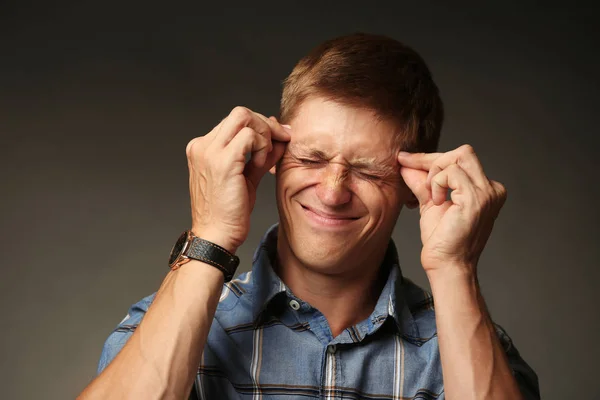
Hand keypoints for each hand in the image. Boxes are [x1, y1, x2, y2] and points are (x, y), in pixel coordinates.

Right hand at [186, 107, 290, 252]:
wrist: (216, 236)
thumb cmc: (229, 212)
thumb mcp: (248, 176)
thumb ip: (262, 155)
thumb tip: (280, 136)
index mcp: (203, 148)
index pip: (235, 121)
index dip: (261, 125)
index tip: (280, 135)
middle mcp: (202, 146)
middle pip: (240, 113)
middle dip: (266, 124)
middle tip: (282, 139)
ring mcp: (209, 152)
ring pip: (244, 117)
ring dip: (265, 135)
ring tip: (264, 160)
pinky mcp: (222, 161)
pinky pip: (250, 136)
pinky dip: (262, 146)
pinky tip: (261, 164)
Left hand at [397, 145, 506, 276]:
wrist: (446, 265)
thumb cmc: (441, 240)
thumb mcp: (430, 203)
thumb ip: (422, 182)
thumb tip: (406, 163)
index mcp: (485, 189)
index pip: (460, 159)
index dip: (430, 158)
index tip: (405, 159)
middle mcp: (492, 189)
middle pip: (463, 152)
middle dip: (433, 160)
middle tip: (417, 178)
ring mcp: (487, 193)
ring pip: (458, 158)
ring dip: (435, 174)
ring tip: (432, 197)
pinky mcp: (477, 199)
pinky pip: (452, 173)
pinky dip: (438, 183)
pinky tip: (437, 202)